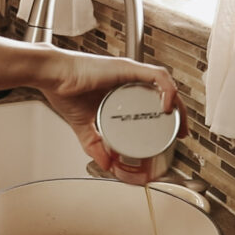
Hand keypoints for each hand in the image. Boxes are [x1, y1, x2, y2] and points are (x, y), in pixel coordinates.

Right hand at [37, 49, 188, 170]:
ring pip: (166, 86)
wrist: (51, 76)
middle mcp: (129, 81)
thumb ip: (96, 146)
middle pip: (166, 95)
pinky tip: (166, 106)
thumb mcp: (84, 127)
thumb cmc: (64, 90)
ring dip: (177, 105)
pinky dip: (167, 91)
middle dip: (179, 116)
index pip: (153, 103)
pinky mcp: (128, 68)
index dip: (167, 120)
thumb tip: (108, 166)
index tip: (173, 138)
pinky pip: (157, 77)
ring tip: (179, 124)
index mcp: (121, 91)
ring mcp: (130, 74)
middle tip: (183, 135)